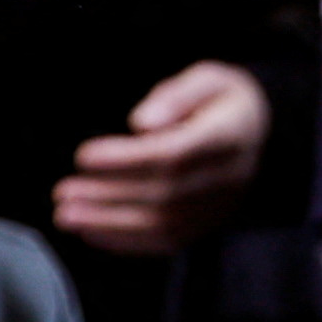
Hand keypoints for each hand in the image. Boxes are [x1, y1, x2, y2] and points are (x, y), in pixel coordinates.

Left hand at [54, 59, 273, 257]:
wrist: (259, 134)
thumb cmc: (221, 101)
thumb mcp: (208, 79)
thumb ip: (177, 95)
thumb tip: (141, 123)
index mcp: (227, 137)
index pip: (174, 154)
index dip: (126, 159)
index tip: (83, 156)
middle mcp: (224, 179)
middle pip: (162, 195)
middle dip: (106, 196)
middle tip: (62, 192)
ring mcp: (216, 207)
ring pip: (160, 224)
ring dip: (108, 223)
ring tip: (66, 215)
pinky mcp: (205, 225)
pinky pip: (164, 241)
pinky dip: (124, 241)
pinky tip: (91, 232)